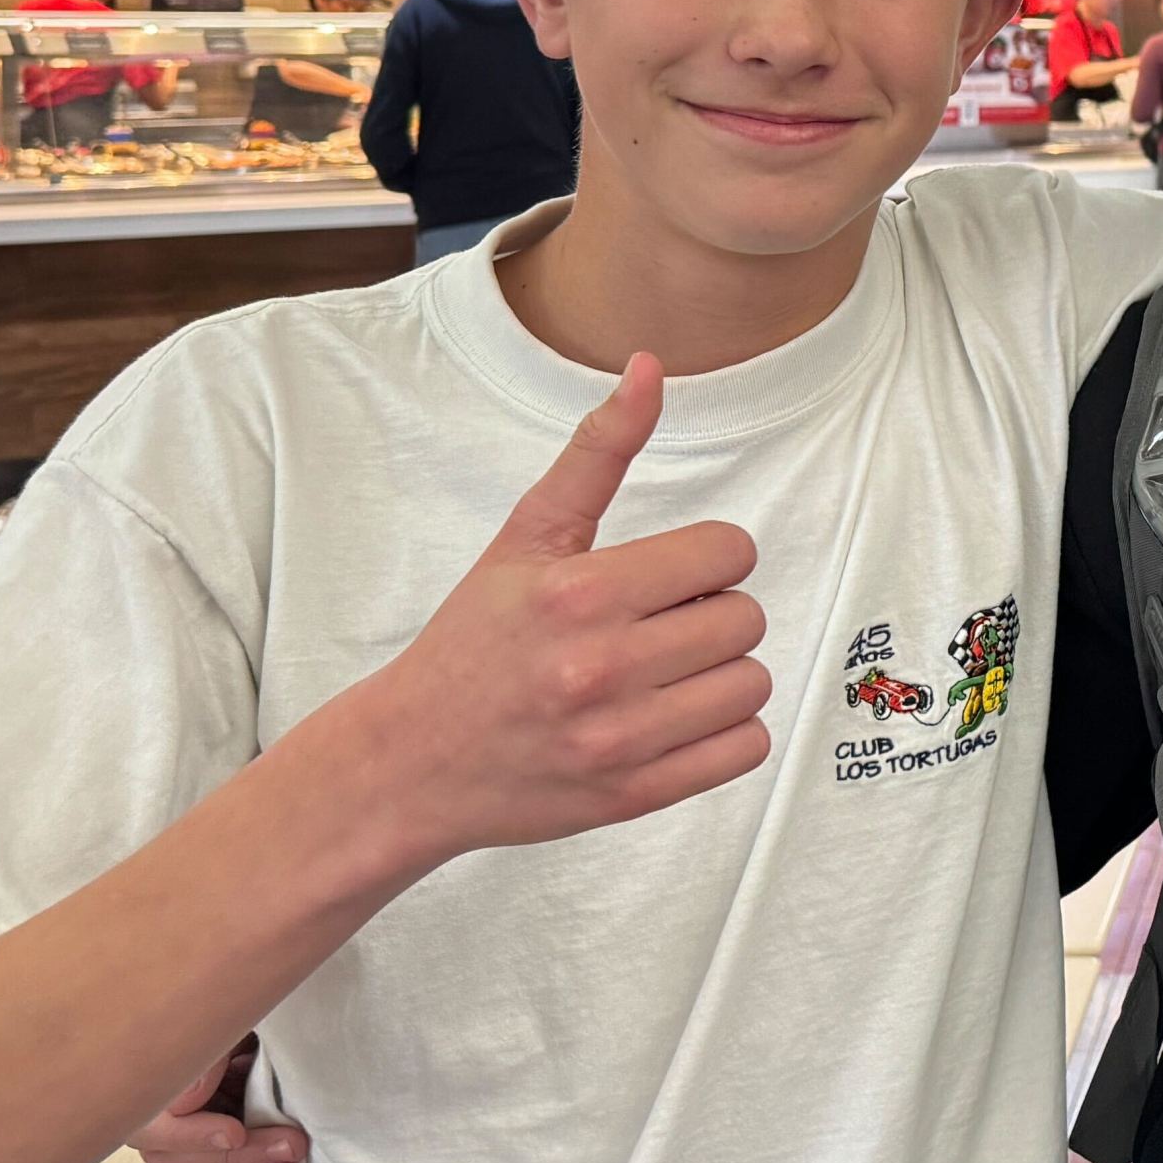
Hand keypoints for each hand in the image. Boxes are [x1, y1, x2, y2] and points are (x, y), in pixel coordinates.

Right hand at [134, 1037, 306, 1162]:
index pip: (153, 1129)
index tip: (236, 1132)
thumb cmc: (249, 1035)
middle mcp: (164, 1137)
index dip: (191, 1137)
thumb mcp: (235, 1028)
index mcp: (160, 1096)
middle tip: (291, 1148)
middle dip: (238, 1162)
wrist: (285, 1054)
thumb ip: (209, 1057)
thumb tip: (187, 1097)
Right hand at [308, 357, 773, 874]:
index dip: (707, 559)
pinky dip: (726, 733)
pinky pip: (744, 750)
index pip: (729, 552)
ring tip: (665, 673)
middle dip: (711, 613)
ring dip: (722, 674)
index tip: (669, 575)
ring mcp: (620, 737)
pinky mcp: (634, 794)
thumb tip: (648, 368)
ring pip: (751, 683)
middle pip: (745, 618)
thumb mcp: (526, 537)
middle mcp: (602, 666)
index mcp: (581, 592)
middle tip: (656, 626)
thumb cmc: (472, 642)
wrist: (412, 760)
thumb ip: (597, 452)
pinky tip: (675, 717)